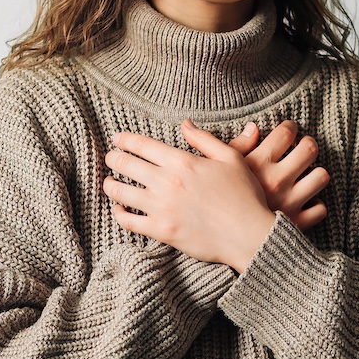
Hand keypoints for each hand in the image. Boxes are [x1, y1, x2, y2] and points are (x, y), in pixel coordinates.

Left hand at [103, 121, 277, 271]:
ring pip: (121, 192)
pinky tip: (118, 210)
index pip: (142, 145)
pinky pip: (129, 221)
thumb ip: (204, 139)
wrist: (249, 235)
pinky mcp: (161, 231)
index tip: (117, 138)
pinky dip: (119, 214)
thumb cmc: (244, 196)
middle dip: (113, 158)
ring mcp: (162, 208)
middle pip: (126, 165)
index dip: (124, 140)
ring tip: (108, 182)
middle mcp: (167, 182)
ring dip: (110, 185)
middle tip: (110, 158)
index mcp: (182, 162)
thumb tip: (185, 124)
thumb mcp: (230, 158)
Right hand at [225, 119, 328, 229]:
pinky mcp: (296, 224)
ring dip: (315, 175)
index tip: (289, 130)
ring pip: (320, 177)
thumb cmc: (216, 201)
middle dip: (308, 145)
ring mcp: (289, 203)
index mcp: (258, 164)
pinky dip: (314, 206)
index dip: (290, 127)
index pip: (286, 133)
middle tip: (302, 149)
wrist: (221, 238)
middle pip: (310, 149)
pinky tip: (304, 203)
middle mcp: (277, 181)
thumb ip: (237, 146)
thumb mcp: (219, 169)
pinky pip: (319, 209)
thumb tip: (253, 127)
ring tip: (306, 176)